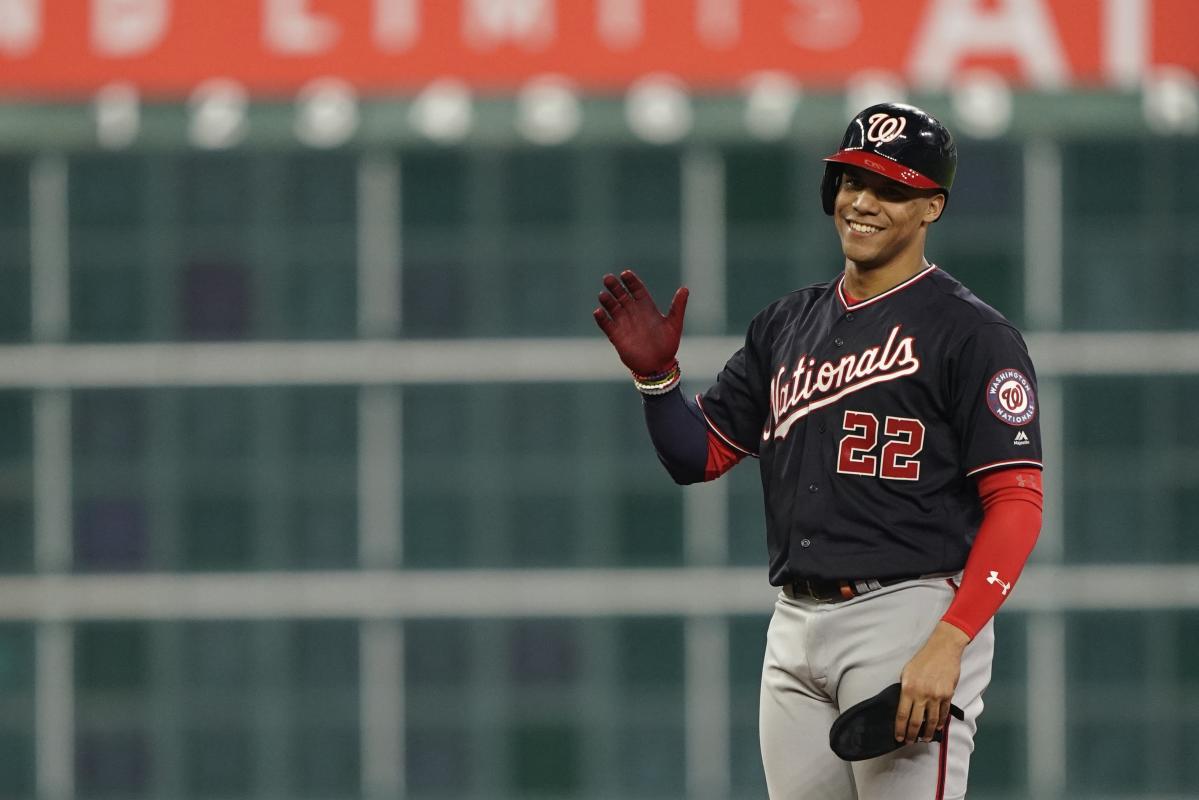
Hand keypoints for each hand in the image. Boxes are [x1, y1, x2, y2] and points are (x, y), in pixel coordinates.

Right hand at [592, 270, 688, 375]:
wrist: (658, 365)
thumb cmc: (668, 345)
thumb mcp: (674, 324)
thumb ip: (677, 307)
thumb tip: (685, 289)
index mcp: (647, 307)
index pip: (637, 290)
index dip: (631, 281)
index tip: (625, 274)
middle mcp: (634, 313)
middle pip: (622, 295)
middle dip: (615, 287)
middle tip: (608, 278)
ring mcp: (624, 323)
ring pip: (612, 308)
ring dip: (607, 301)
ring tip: (603, 295)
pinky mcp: (616, 336)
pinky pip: (607, 325)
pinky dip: (602, 318)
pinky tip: (598, 312)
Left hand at [894, 621, 969, 744]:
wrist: (943, 650)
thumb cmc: (922, 659)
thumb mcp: (907, 672)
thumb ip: (905, 690)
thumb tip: (904, 706)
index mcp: (908, 689)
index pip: (902, 715)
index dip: (900, 729)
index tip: (899, 737)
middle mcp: (922, 695)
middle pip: (916, 721)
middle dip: (912, 734)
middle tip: (910, 742)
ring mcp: (936, 696)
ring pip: (931, 720)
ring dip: (927, 732)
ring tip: (924, 739)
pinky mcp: (948, 695)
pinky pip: (943, 713)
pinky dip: (939, 723)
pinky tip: (936, 728)